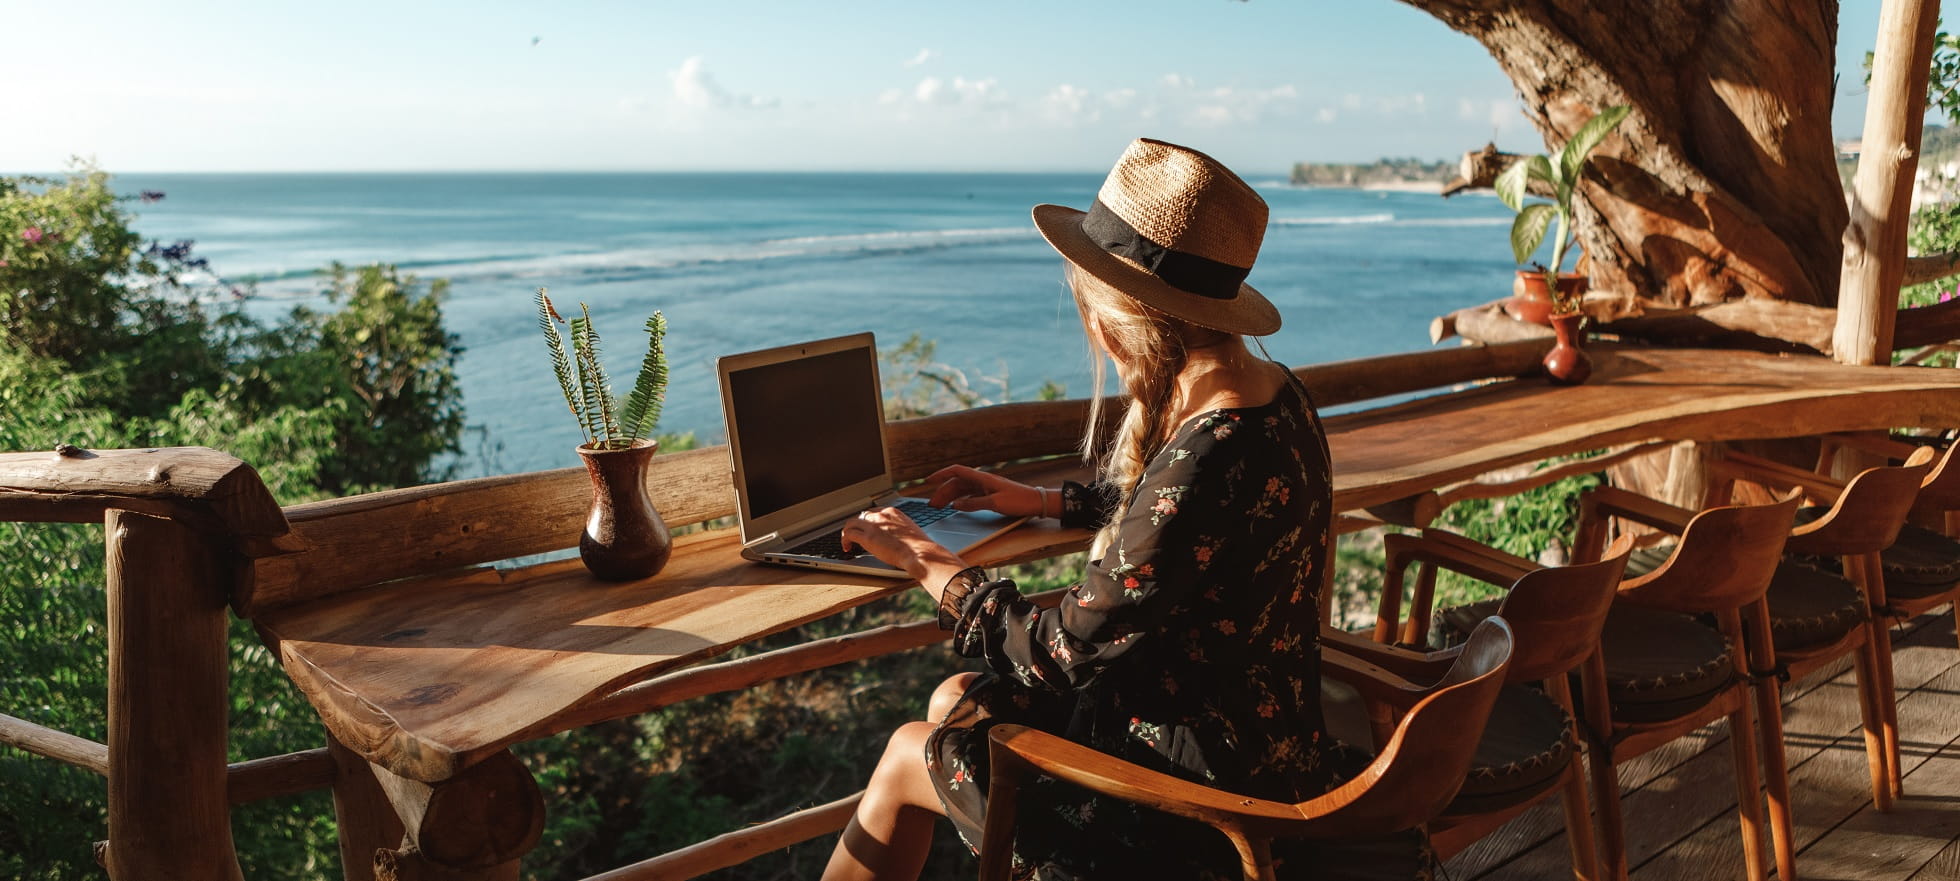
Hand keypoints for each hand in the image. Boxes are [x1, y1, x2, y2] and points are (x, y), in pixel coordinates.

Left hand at [838, 507, 969, 590]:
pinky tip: (847, 547)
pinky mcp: (867, 537)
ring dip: (848, 532)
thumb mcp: (911, 532)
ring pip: (851, 523)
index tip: (868, 528)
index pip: (875, 512)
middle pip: (862, 516)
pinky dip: (844, 540)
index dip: (869, 521)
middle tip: (857, 536)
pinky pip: (848, 534)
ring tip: (848, 542)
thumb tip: (899, 538)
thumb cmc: (920, 547)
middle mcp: (882, 515)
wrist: (920, 553)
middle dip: (858, 526)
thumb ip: (901, 531)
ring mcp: (873, 525)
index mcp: (893, 512)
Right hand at [924, 465, 1046, 517]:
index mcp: (982, 478)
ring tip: (939, 508)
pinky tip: (955, 507)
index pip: (957, 471)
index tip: (928, 481)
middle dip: (943, 492)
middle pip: (957, 483)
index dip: (941, 474)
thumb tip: (955, 505)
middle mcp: (982, 480)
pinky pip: (970, 495)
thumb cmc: (1018, 501)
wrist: (1036, 502)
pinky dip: (960, 500)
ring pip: (962, 490)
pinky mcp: (990, 495)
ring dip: (950, 497)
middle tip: (932, 505)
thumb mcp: (995, 504)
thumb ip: (973, 504)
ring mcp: (986, 487)